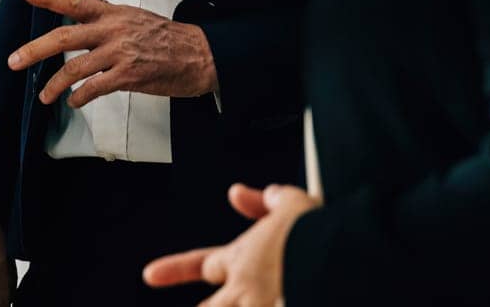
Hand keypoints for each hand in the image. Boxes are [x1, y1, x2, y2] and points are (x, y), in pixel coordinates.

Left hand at [7, 0, 216, 105]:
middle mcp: (112, 30)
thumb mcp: (130, 14)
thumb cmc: (164, 35)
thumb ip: (101, 6)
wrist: (198, 55)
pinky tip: (73, 101)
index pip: (75, 2)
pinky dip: (80, 96)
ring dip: (55, 84)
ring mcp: (120, 54)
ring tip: (44, 95)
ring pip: (76, 68)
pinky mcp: (129, 76)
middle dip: (35, 50)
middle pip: (65, 38)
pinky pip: (95, 88)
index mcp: (111, 13)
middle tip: (14, 61)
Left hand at [143, 183, 319, 306]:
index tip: (150, 274)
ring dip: (219, 306)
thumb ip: (265, 201)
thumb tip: (238, 194)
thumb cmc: (317, 229)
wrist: (339, 250)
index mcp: (243, 256)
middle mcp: (246, 286)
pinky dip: (273, 304)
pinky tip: (281, 301)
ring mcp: (259, 302)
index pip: (202, 262)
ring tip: (233, 301)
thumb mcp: (290, 204)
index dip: (174, 268)